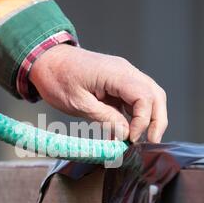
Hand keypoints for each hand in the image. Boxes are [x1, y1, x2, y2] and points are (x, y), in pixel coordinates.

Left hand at [30, 45, 167, 142]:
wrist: (46, 60)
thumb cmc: (57, 78)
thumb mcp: (78, 103)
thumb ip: (105, 118)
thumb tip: (125, 134)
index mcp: (115, 73)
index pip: (144, 97)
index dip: (143, 121)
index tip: (131, 138)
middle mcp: (125, 71)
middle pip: (155, 95)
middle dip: (157, 120)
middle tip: (151, 142)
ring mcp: (123, 75)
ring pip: (149, 96)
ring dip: (148, 119)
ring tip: (140, 140)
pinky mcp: (117, 82)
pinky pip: (133, 99)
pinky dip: (134, 116)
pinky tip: (126, 133)